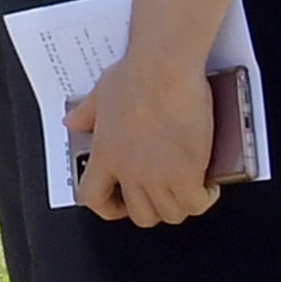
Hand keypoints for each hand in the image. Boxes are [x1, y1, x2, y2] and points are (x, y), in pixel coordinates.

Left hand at [70, 46, 221, 227]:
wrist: (164, 67)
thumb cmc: (137, 74)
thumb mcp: (100, 94)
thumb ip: (86, 113)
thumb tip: (72, 122)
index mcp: (105, 154)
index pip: (93, 198)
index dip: (108, 207)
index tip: (121, 204)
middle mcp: (128, 170)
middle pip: (141, 214)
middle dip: (156, 208)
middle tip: (167, 193)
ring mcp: (157, 175)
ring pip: (170, 214)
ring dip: (182, 204)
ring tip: (191, 187)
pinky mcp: (186, 173)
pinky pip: (195, 204)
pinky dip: (204, 198)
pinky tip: (208, 184)